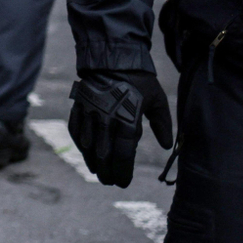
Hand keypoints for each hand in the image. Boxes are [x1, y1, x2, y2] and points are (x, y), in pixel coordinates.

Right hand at [67, 68, 172, 187]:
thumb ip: (163, 124)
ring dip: (92, 162)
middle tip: (110, 182)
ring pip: (87, 146)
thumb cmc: (139, 80)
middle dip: (106, 172)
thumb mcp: (157, 100)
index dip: (122, 171)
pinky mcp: (78, 108)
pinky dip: (80, 145)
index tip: (123, 183)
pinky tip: (86, 152)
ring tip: (98, 173)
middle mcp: (106, 120)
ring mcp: (89, 114)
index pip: (123, 154)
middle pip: (103, 155)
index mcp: (126, 120)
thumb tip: (166, 146)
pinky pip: (76, 131)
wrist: (112, 58)